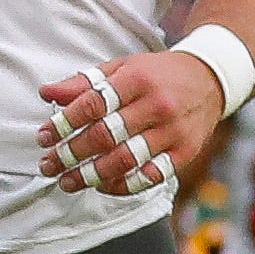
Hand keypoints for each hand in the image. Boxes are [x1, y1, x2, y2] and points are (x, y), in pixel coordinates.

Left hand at [35, 50, 225, 197]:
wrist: (211, 79)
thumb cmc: (157, 75)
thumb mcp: (122, 68)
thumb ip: (84, 83)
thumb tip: (46, 93)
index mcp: (136, 79)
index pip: (92, 105)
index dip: (63, 124)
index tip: (43, 137)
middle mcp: (156, 105)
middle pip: (105, 136)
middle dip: (70, 154)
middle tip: (48, 165)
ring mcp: (173, 131)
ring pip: (125, 160)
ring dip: (90, 175)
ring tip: (67, 182)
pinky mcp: (185, 152)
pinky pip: (150, 176)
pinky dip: (123, 185)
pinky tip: (102, 186)